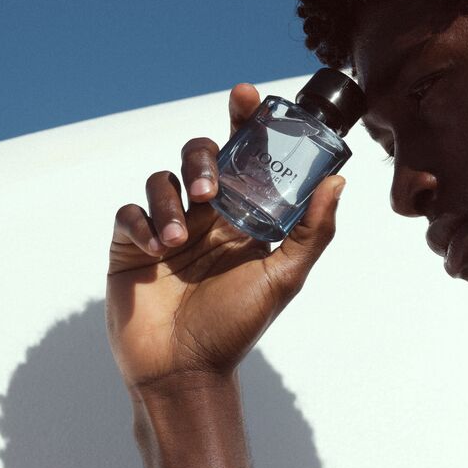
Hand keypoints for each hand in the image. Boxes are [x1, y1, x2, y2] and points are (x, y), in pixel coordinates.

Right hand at [105, 83, 345, 392]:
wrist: (185, 371)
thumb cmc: (236, 328)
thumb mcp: (283, 277)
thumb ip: (312, 231)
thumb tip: (337, 181)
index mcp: (243, 219)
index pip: (245, 159)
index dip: (244, 123)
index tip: (246, 95)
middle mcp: (206, 218)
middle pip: (200, 157)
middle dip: (203, 159)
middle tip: (209, 190)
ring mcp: (167, 229)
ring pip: (163, 180)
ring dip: (170, 199)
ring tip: (180, 238)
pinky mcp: (131, 246)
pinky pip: (129, 213)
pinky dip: (142, 222)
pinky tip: (156, 251)